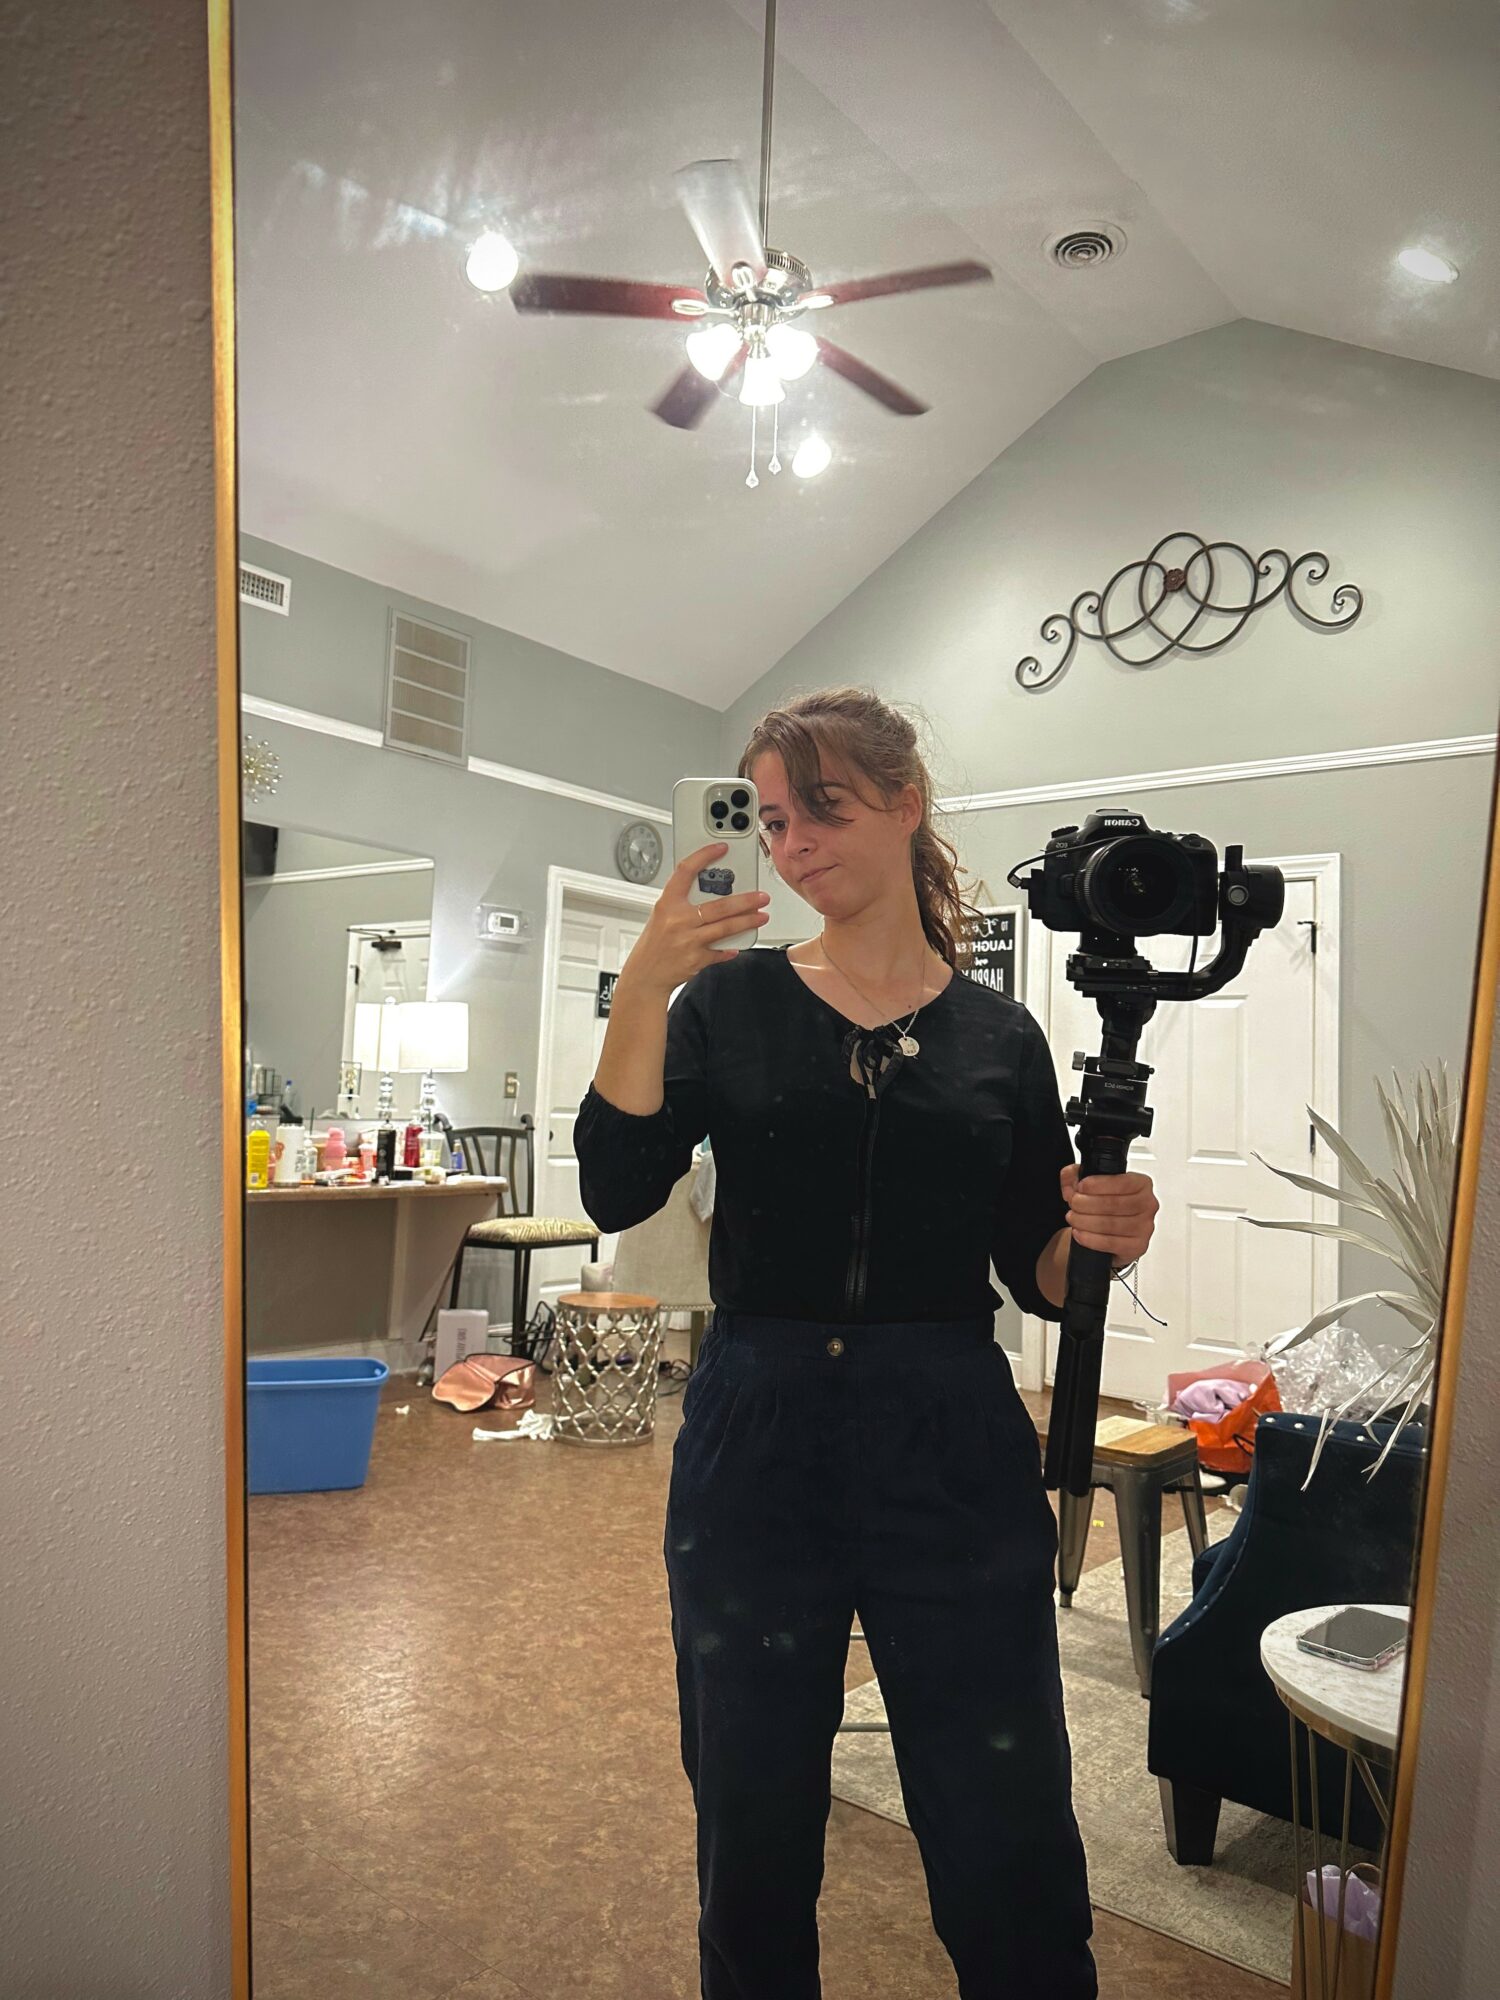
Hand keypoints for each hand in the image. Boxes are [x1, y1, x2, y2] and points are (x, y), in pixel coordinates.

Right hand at [617, 841, 770, 997]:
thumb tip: (710, 891)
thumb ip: (682, 903)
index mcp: (667, 904)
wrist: (645, 977)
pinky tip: (737, 945)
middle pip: (719, 905)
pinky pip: (721, 951)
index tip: (721, 849)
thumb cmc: (653, 945)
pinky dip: (730, 948)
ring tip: (761, 916)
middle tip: (760, 896)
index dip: (705, 856)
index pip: (686, 871)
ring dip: (748, 921)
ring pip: (726, 927)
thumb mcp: (661, 916)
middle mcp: (679, 920)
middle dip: (746, 900)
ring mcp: (689, 940)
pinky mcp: (697, 959)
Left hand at [1060, 1163, 1157, 1269]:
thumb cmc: (1107, 1204)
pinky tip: (1079, 1233)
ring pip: (1110, 1224)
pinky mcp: (1137, 1246)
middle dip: (1085, 1203)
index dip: (1098, 1185)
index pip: (1122, 1182)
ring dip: (1085, 1221)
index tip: (1081, 1187)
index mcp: (1142, 1184)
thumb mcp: (1090, 1183)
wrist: (1112, 1232)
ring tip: (1073, 1217)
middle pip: (1113, 1204)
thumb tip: (1069, 1178)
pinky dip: (1090, 1238)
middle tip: (1072, 1203)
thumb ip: (1075, 1174)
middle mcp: (1147, 1204)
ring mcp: (1144, 1227)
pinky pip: (1110, 1243)